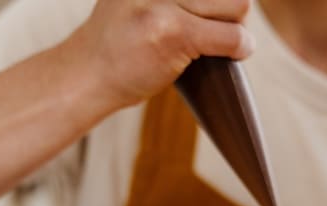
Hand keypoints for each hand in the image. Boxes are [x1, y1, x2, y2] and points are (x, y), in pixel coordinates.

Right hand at [70, 0, 254, 109]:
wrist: (85, 76)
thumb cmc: (113, 46)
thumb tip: (225, 2)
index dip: (217, 0)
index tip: (214, 11)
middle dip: (232, 8)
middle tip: (219, 29)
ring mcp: (165, 4)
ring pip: (237, 4)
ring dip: (237, 26)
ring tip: (223, 41)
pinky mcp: (175, 32)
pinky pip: (230, 36)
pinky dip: (240, 46)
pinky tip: (238, 52)